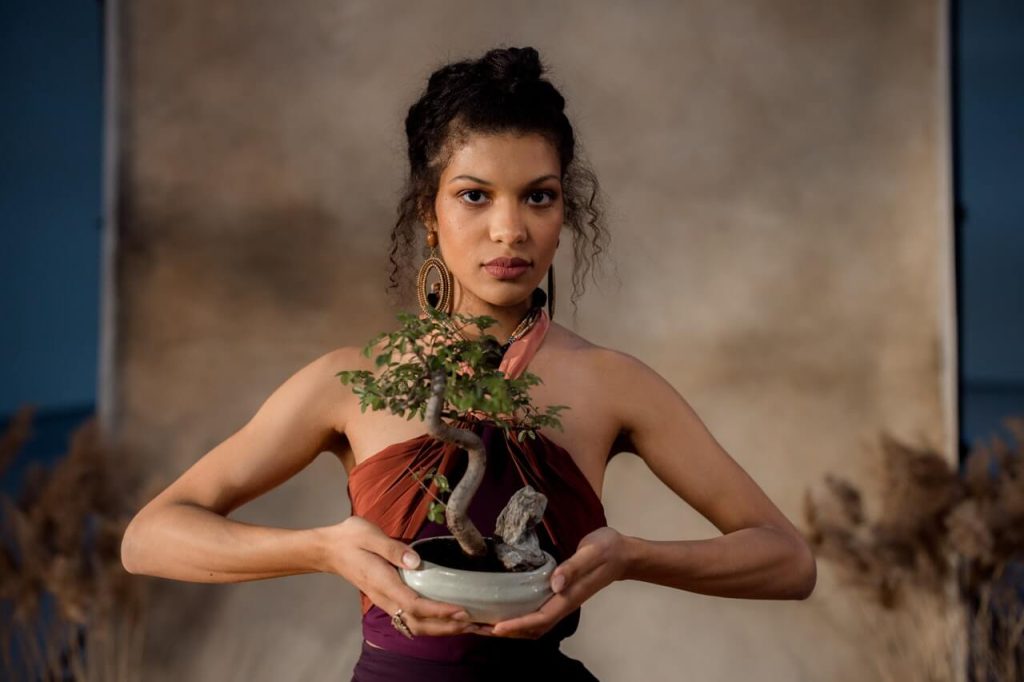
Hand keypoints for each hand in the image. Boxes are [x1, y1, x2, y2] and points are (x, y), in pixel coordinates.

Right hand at [323, 516, 474, 635]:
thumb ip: (393, 548)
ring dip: (440, 628)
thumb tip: (416, 561)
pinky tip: (445, 619)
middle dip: (445, 626)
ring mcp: (385, 601)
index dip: (438, 610)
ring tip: (463, 625)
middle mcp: (385, 598)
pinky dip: (431, 623)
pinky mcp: (388, 600)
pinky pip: (410, 619)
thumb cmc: (351, 539)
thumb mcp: (370, 535)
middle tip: (471, 623)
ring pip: (414, 625)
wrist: (329, 550)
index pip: (414, 604)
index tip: (460, 609)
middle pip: (417, 623)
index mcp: (383, 582)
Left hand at [469, 526, 629, 638]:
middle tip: (477, 628)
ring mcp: (561, 601)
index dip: (518, 625)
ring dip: (509, 627)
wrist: (623, 553)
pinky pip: (535, 612)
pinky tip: (503, 609)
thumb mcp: (591, 552)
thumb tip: (555, 583)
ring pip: (533, 624)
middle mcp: (563, 604)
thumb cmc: (607, 550)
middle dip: (506, 631)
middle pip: (533, 628)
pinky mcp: (559, 594)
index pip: (541, 619)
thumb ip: (573, 567)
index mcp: (569, 597)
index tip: (496, 628)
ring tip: (483, 623)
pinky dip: (517, 616)